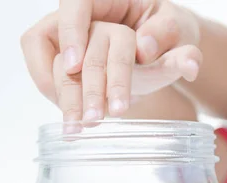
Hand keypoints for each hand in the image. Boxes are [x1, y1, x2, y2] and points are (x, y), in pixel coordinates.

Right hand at [20, 0, 201, 121]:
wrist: (162, 52)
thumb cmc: (169, 34)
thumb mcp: (178, 31)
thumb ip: (167, 35)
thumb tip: (144, 48)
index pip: (77, 3)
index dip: (71, 32)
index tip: (75, 66)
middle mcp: (87, 16)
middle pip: (67, 44)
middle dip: (79, 84)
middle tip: (94, 117)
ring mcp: (73, 39)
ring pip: (52, 64)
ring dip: (65, 97)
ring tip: (79, 126)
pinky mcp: (64, 61)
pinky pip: (48, 77)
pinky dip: (60, 99)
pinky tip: (75, 117)